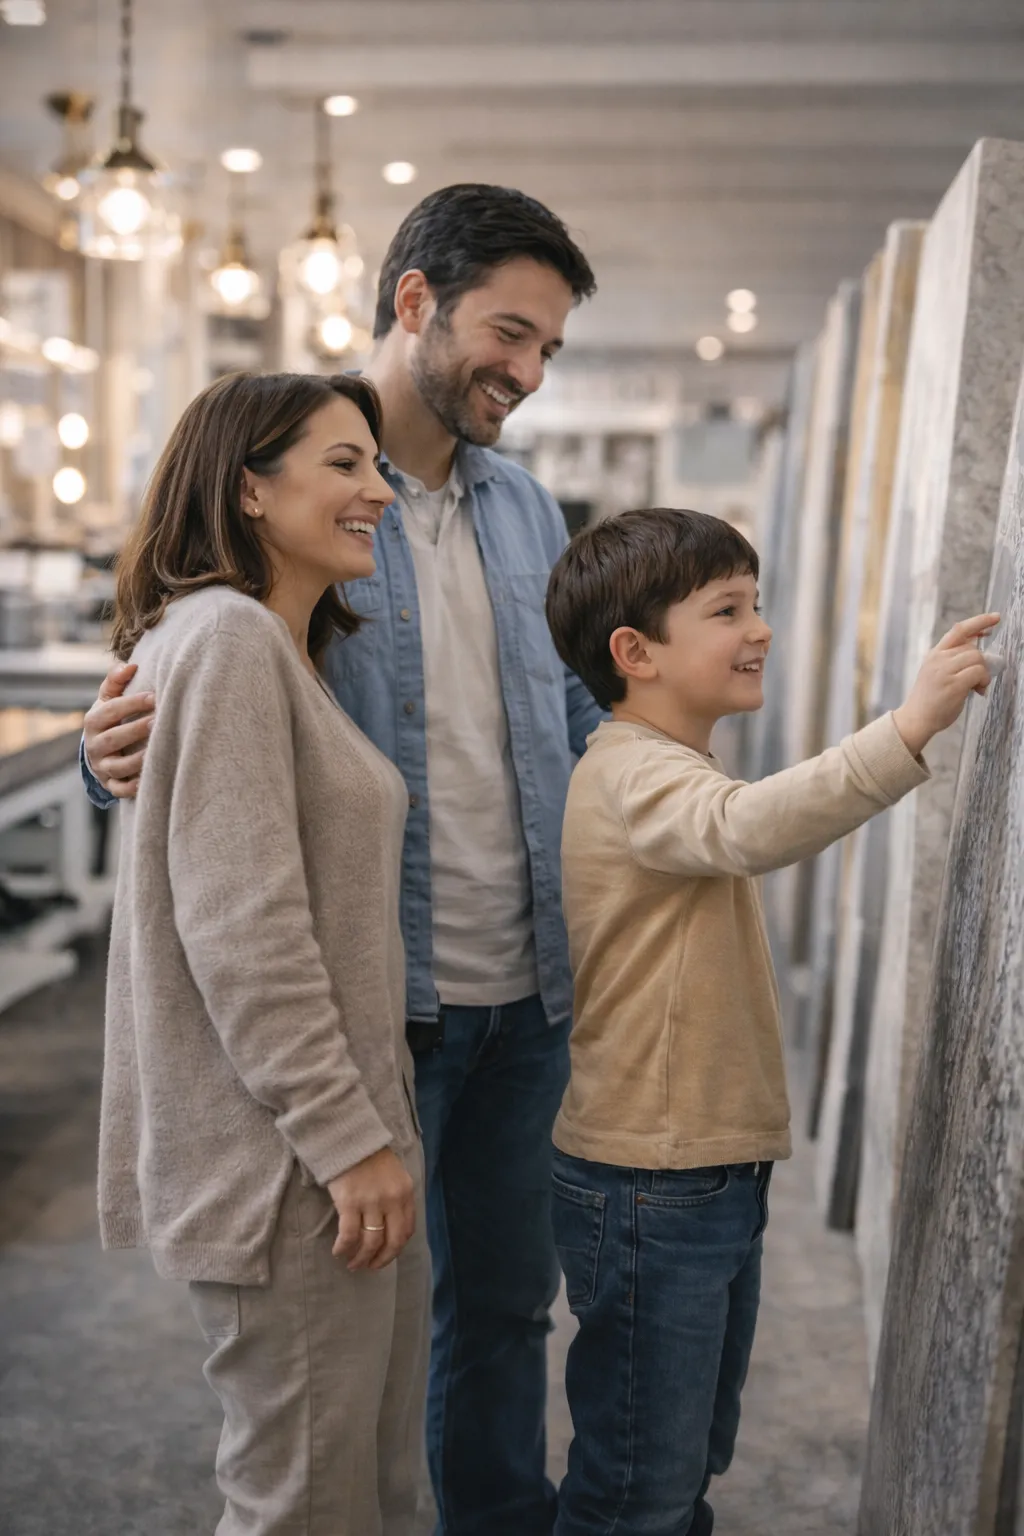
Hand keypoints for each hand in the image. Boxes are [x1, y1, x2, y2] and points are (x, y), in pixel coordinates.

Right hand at [83, 662, 154, 798]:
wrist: (98, 750)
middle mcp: (95, 745)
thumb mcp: (108, 699)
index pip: (111, 711)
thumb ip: (116, 682)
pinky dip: (133, 787)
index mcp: (93, 721)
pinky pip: (120, 789)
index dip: (132, 703)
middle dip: (136, 730)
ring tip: (158, 750)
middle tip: (160, 720)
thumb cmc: (110, 719)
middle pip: (114, 738)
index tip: (154, 697)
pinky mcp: (110, 784)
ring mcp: (102, 767)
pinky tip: (149, 780)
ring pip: (118, 766)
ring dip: (138, 760)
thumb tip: (130, 665)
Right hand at [327, 1146, 414, 1271]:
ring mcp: (371, 1202)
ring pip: (370, 1242)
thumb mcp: (394, 1175)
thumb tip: (390, 1226)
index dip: (396, 1249)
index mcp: (405, 1193)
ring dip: (361, 1258)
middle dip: (381, 1260)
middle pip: (392, 1241)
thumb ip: (396, 1198)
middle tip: (370, 1267)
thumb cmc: (369, 1156)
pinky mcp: (349, 1203)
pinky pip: (349, 1235)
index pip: (406, 1230)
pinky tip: (338, 1251)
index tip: (385, 1256)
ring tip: (353, 1264)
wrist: (348, 1137)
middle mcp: (391, 1200)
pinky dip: (344, 1248)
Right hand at [893, 613, 999, 756]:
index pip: (959, 630)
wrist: (916, 719)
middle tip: (979, 680)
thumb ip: (953, 660)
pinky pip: (979, 672)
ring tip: (977, 687)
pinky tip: (978, 691)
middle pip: (973, 648)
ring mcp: (944, 670)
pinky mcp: (953, 684)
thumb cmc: (930, 699)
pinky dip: (984, 681)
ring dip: (984, 673)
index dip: (979, 621)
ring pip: (977, 658)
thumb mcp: (937, 672)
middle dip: (981, 663)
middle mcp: (938, 658)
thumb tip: (978, 651)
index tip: (995, 618)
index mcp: (935, 654)